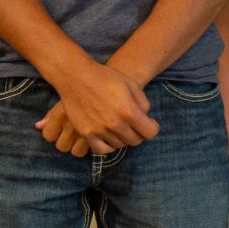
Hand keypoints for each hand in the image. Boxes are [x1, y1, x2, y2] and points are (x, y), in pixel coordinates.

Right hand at [37, 59, 156, 153]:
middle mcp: (115, 124)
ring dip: (123, 138)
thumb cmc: (105, 78)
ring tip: (119, 127)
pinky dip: (107, 146)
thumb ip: (143, 103)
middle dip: (138, 133)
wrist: (76, 77)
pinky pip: (101, 150)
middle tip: (133, 124)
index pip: (150, 132)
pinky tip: (109, 137)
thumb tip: (146, 117)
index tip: (148, 122)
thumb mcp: (131, 84)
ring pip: (120, 145)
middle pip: (136, 140)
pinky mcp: (86, 133)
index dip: (152, 127)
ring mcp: (99, 130)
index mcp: (129, 111)